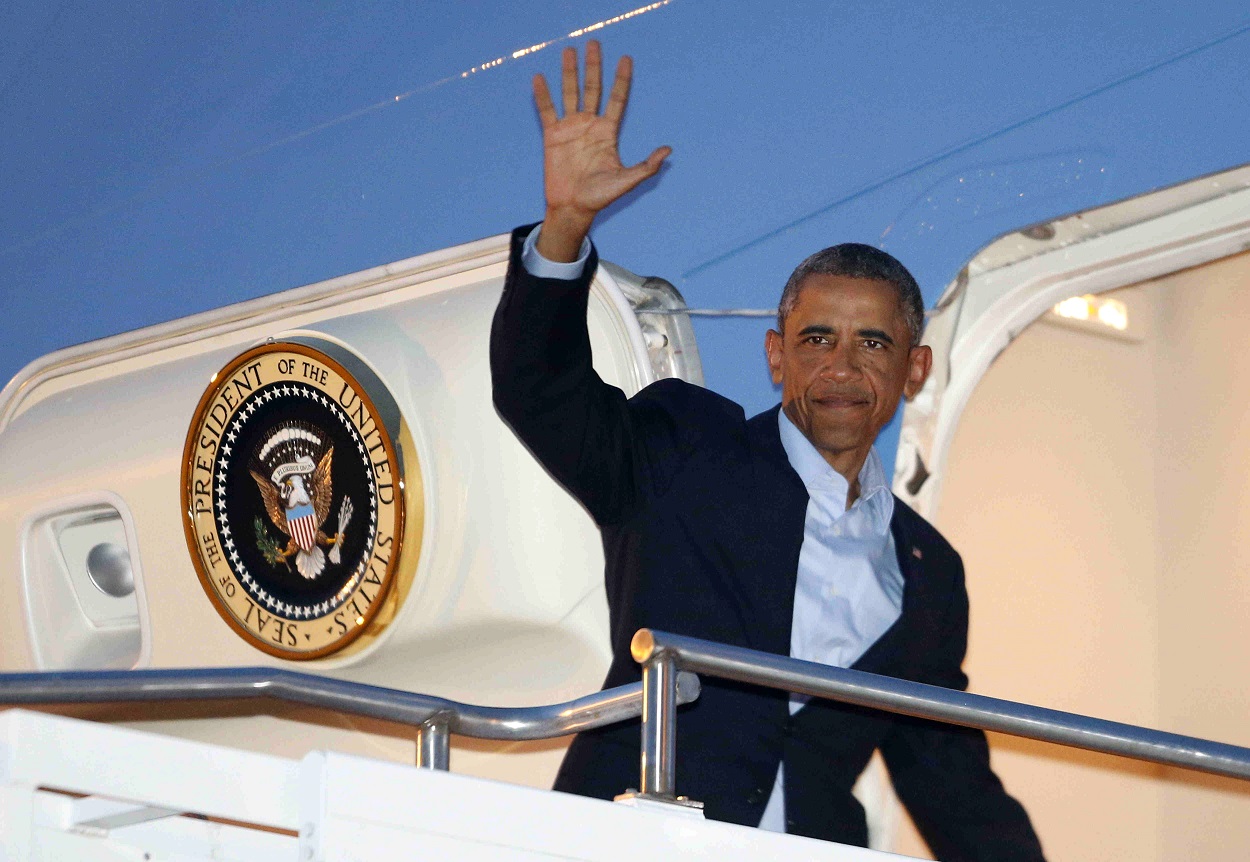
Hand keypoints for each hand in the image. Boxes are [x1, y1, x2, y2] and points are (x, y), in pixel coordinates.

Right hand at [532, 40, 670, 260]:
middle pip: (593, 89)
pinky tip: (540, 78)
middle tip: (594, 44)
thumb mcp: (627, 180)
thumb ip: (646, 166)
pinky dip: (543, 95)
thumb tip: (668, 150)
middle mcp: (590, 125)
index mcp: (608, 132)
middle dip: (594, 66)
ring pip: (570, 93)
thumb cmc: (600, 196)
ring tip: (569, 51)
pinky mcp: (552, 136)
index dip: (621, 80)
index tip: (626, 59)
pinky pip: (547, 111)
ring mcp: (571, 128)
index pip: (616, 99)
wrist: (573, 208)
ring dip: (569, 73)